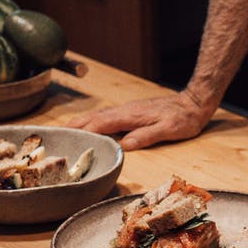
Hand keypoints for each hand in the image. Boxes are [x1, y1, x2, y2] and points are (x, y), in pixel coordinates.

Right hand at [66, 91, 215, 150]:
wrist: (193, 103)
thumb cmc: (183, 119)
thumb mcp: (168, 130)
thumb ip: (146, 136)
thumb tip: (125, 145)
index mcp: (130, 116)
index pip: (100, 124)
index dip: (82, 132)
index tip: (66, 138)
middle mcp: (125, 111)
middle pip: (93, 118)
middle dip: (73, 126)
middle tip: (54, 134)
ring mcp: (127, 110)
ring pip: (97, 116)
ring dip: (80, 123)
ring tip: (64, 131)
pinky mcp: (131, 112)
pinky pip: (105, 117)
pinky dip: (92, 122)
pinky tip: (89, 127)